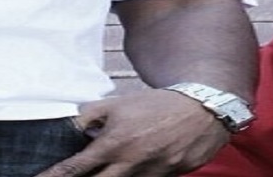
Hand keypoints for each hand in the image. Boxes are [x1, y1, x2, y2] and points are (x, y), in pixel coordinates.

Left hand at [34, 88, 231, 176]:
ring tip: (116, 165)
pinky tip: (138, 166)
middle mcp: (129, 164)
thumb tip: (68, 128)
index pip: (74, 169)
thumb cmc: (159, 105)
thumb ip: (89, 116)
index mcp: (113, 144)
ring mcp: (150, 174)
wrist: (204, 109)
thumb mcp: (119, 104)